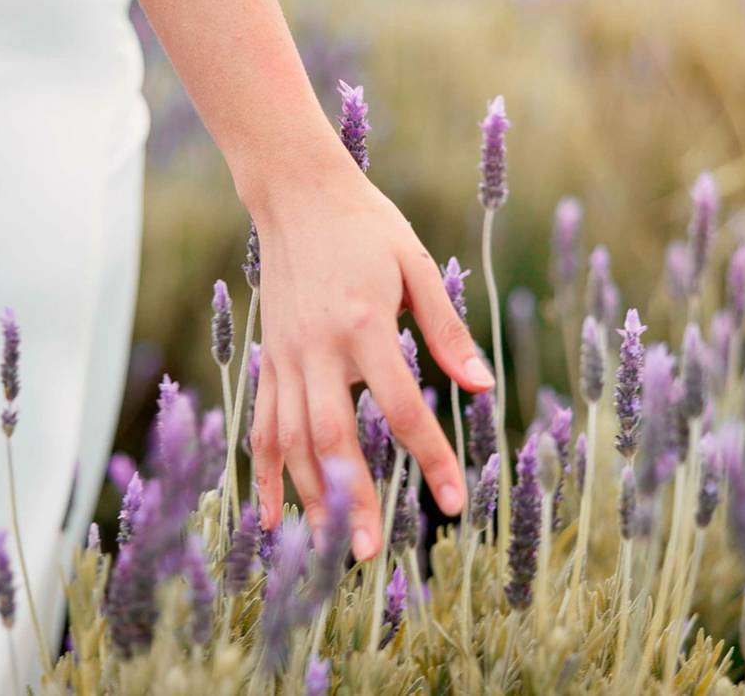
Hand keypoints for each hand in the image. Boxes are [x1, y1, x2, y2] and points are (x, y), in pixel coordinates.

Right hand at [246, 143, 494, 558]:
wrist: (296, 193)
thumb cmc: (365, 226)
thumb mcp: (416, 266)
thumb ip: (446, 329)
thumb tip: (483, 387)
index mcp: (364, 324)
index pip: (401, 408)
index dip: (430, 459)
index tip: (453, 502)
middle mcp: (318, 348)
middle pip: (332, 438)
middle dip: (352, 498)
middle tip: (368, 552)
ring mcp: (285, 357)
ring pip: (290, 440)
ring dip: (308, 497)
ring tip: (327, 549)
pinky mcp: (267, 358)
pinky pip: (260, 424)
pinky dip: (264, 473)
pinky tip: (270, 517)